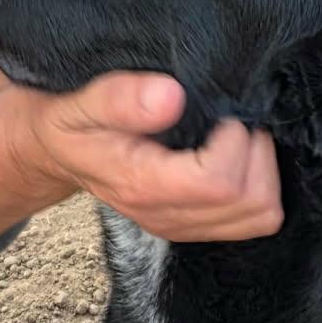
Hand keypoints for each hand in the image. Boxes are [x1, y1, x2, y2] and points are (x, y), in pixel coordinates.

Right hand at [4, 73, 282, 242]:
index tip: (221, 112)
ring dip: (263, 170)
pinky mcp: (197, 226)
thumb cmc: (71, 123)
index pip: (220, 183)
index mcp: (142, 186)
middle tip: (234, 120)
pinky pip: (254, 219)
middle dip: (256, 154)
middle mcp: (166, 216)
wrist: (58, 151)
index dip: (235, 141)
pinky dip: (259, 185)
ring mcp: (184, 226)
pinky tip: (235, 155)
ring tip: (235, 136)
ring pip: (261, 215)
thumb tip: (171, 96)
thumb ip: (120, 99)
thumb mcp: (80, 102)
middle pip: (251, 203)